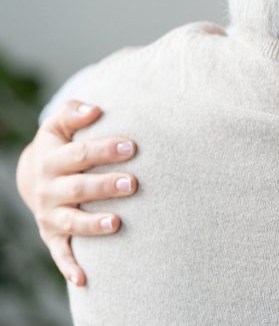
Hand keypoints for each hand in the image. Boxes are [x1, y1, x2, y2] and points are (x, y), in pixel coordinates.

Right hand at [15, 100, 137, 286]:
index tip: (132, 146)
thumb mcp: (59, 125)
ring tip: (116, 223)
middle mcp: (49, 189)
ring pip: (71, 222)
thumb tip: (95, 109)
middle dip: (104, 186)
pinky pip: (61, 254)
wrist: (36, 176)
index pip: (79, 155)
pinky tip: (85, 279)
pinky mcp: (53, 236)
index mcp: (52, 160)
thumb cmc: (62, 145)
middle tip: (132, 182)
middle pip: (78, 188)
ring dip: (92, 225)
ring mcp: (50, 215)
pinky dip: (71, 267)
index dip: (105, 149)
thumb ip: (74, 113)